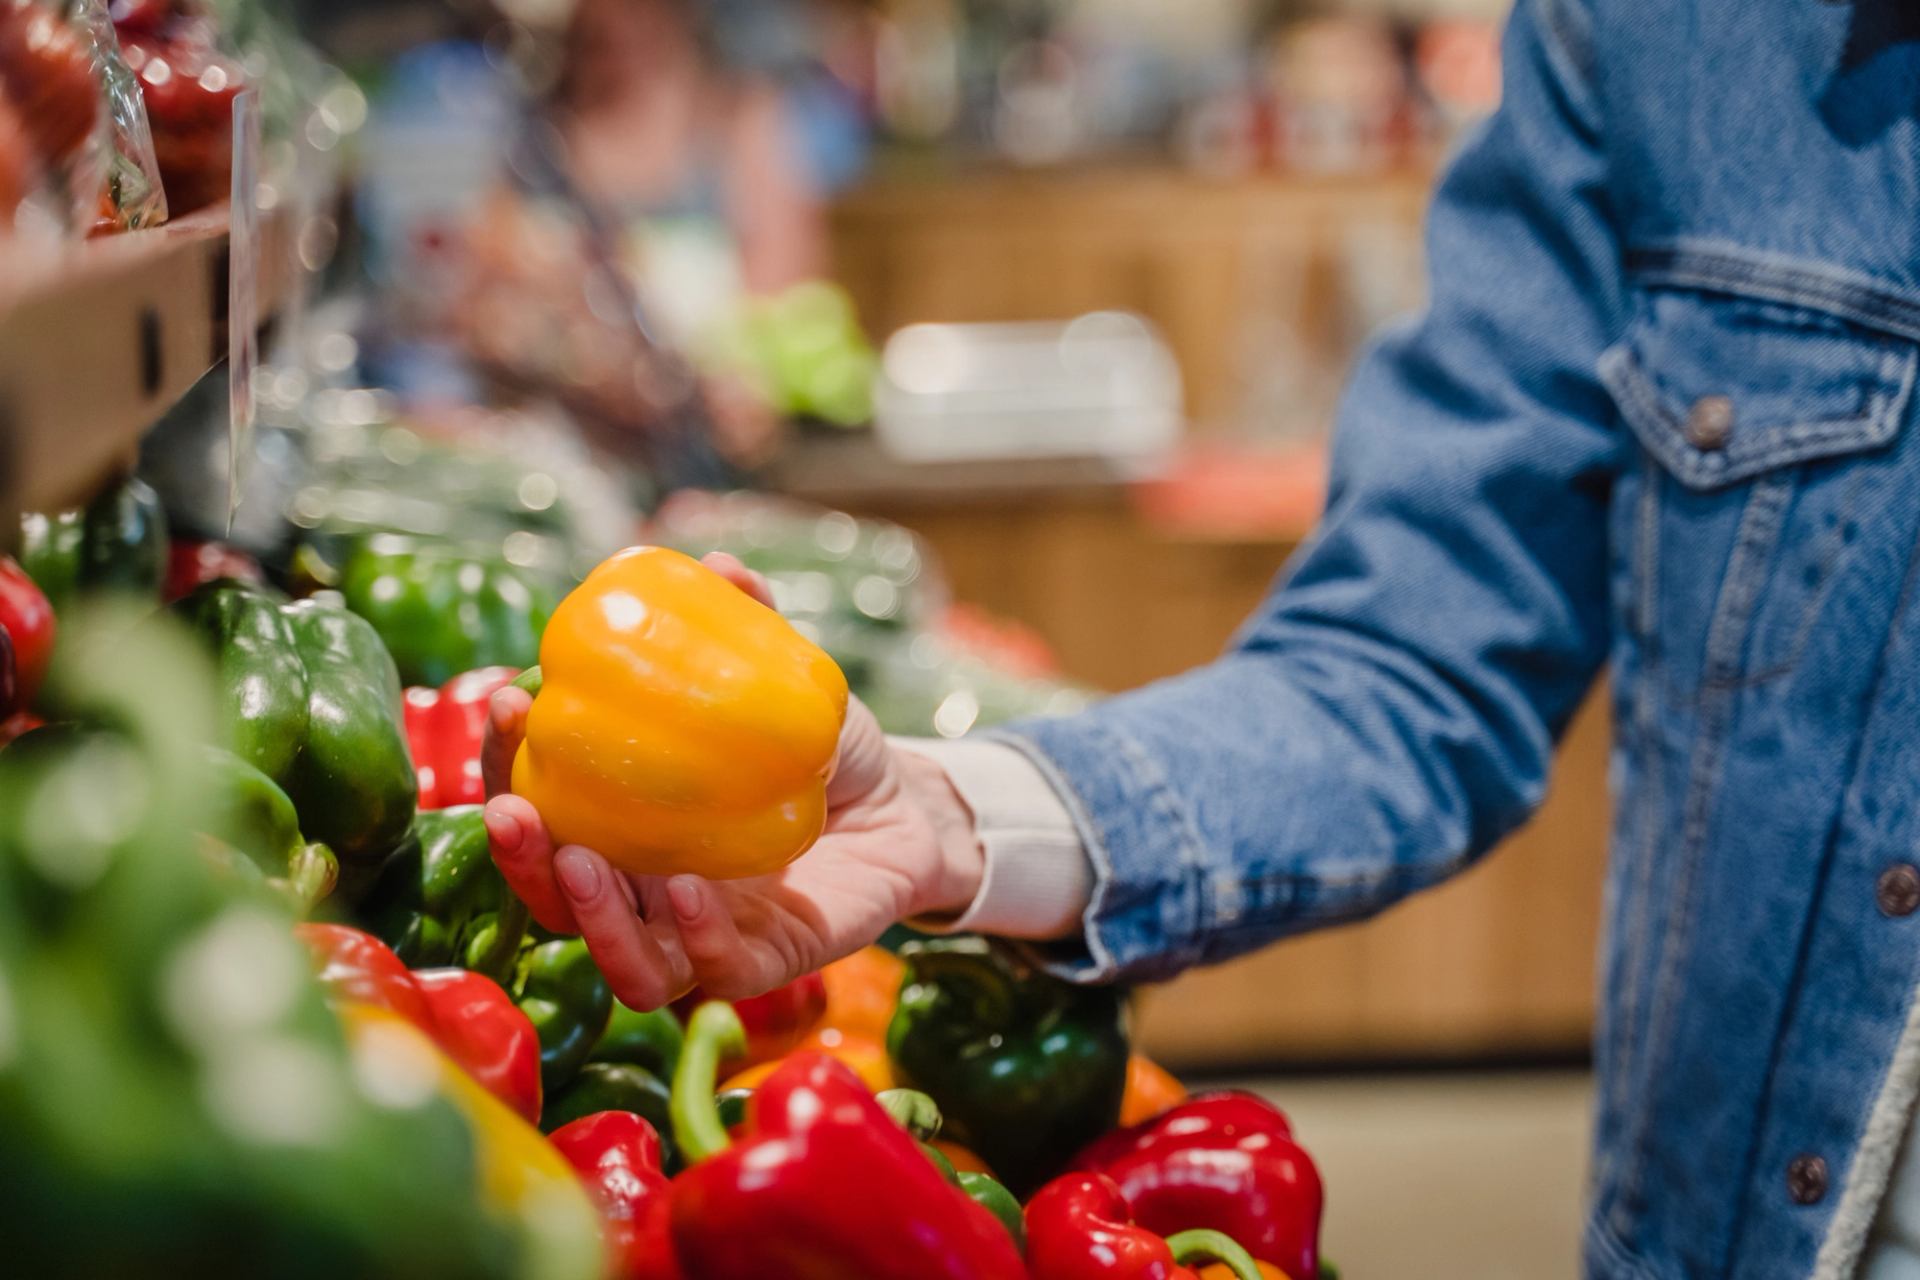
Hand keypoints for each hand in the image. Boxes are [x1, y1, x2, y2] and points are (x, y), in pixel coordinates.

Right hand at [481, 552, 984, 1008]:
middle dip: (521, 857)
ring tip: (581, 857)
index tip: (508, 703)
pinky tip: (686, 888)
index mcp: (631, 823)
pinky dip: (694, 936)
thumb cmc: (829, 745)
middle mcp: (652, 892)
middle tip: (511, 807)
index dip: (507, 764)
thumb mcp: (788, 683)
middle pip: (558, 898)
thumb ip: (752, 629)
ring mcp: (707, 936)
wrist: (911, 804)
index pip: (545, 806)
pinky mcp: (768, 964)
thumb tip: (718, 563)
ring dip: (588, 916)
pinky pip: (715, 972)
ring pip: (623, 963)